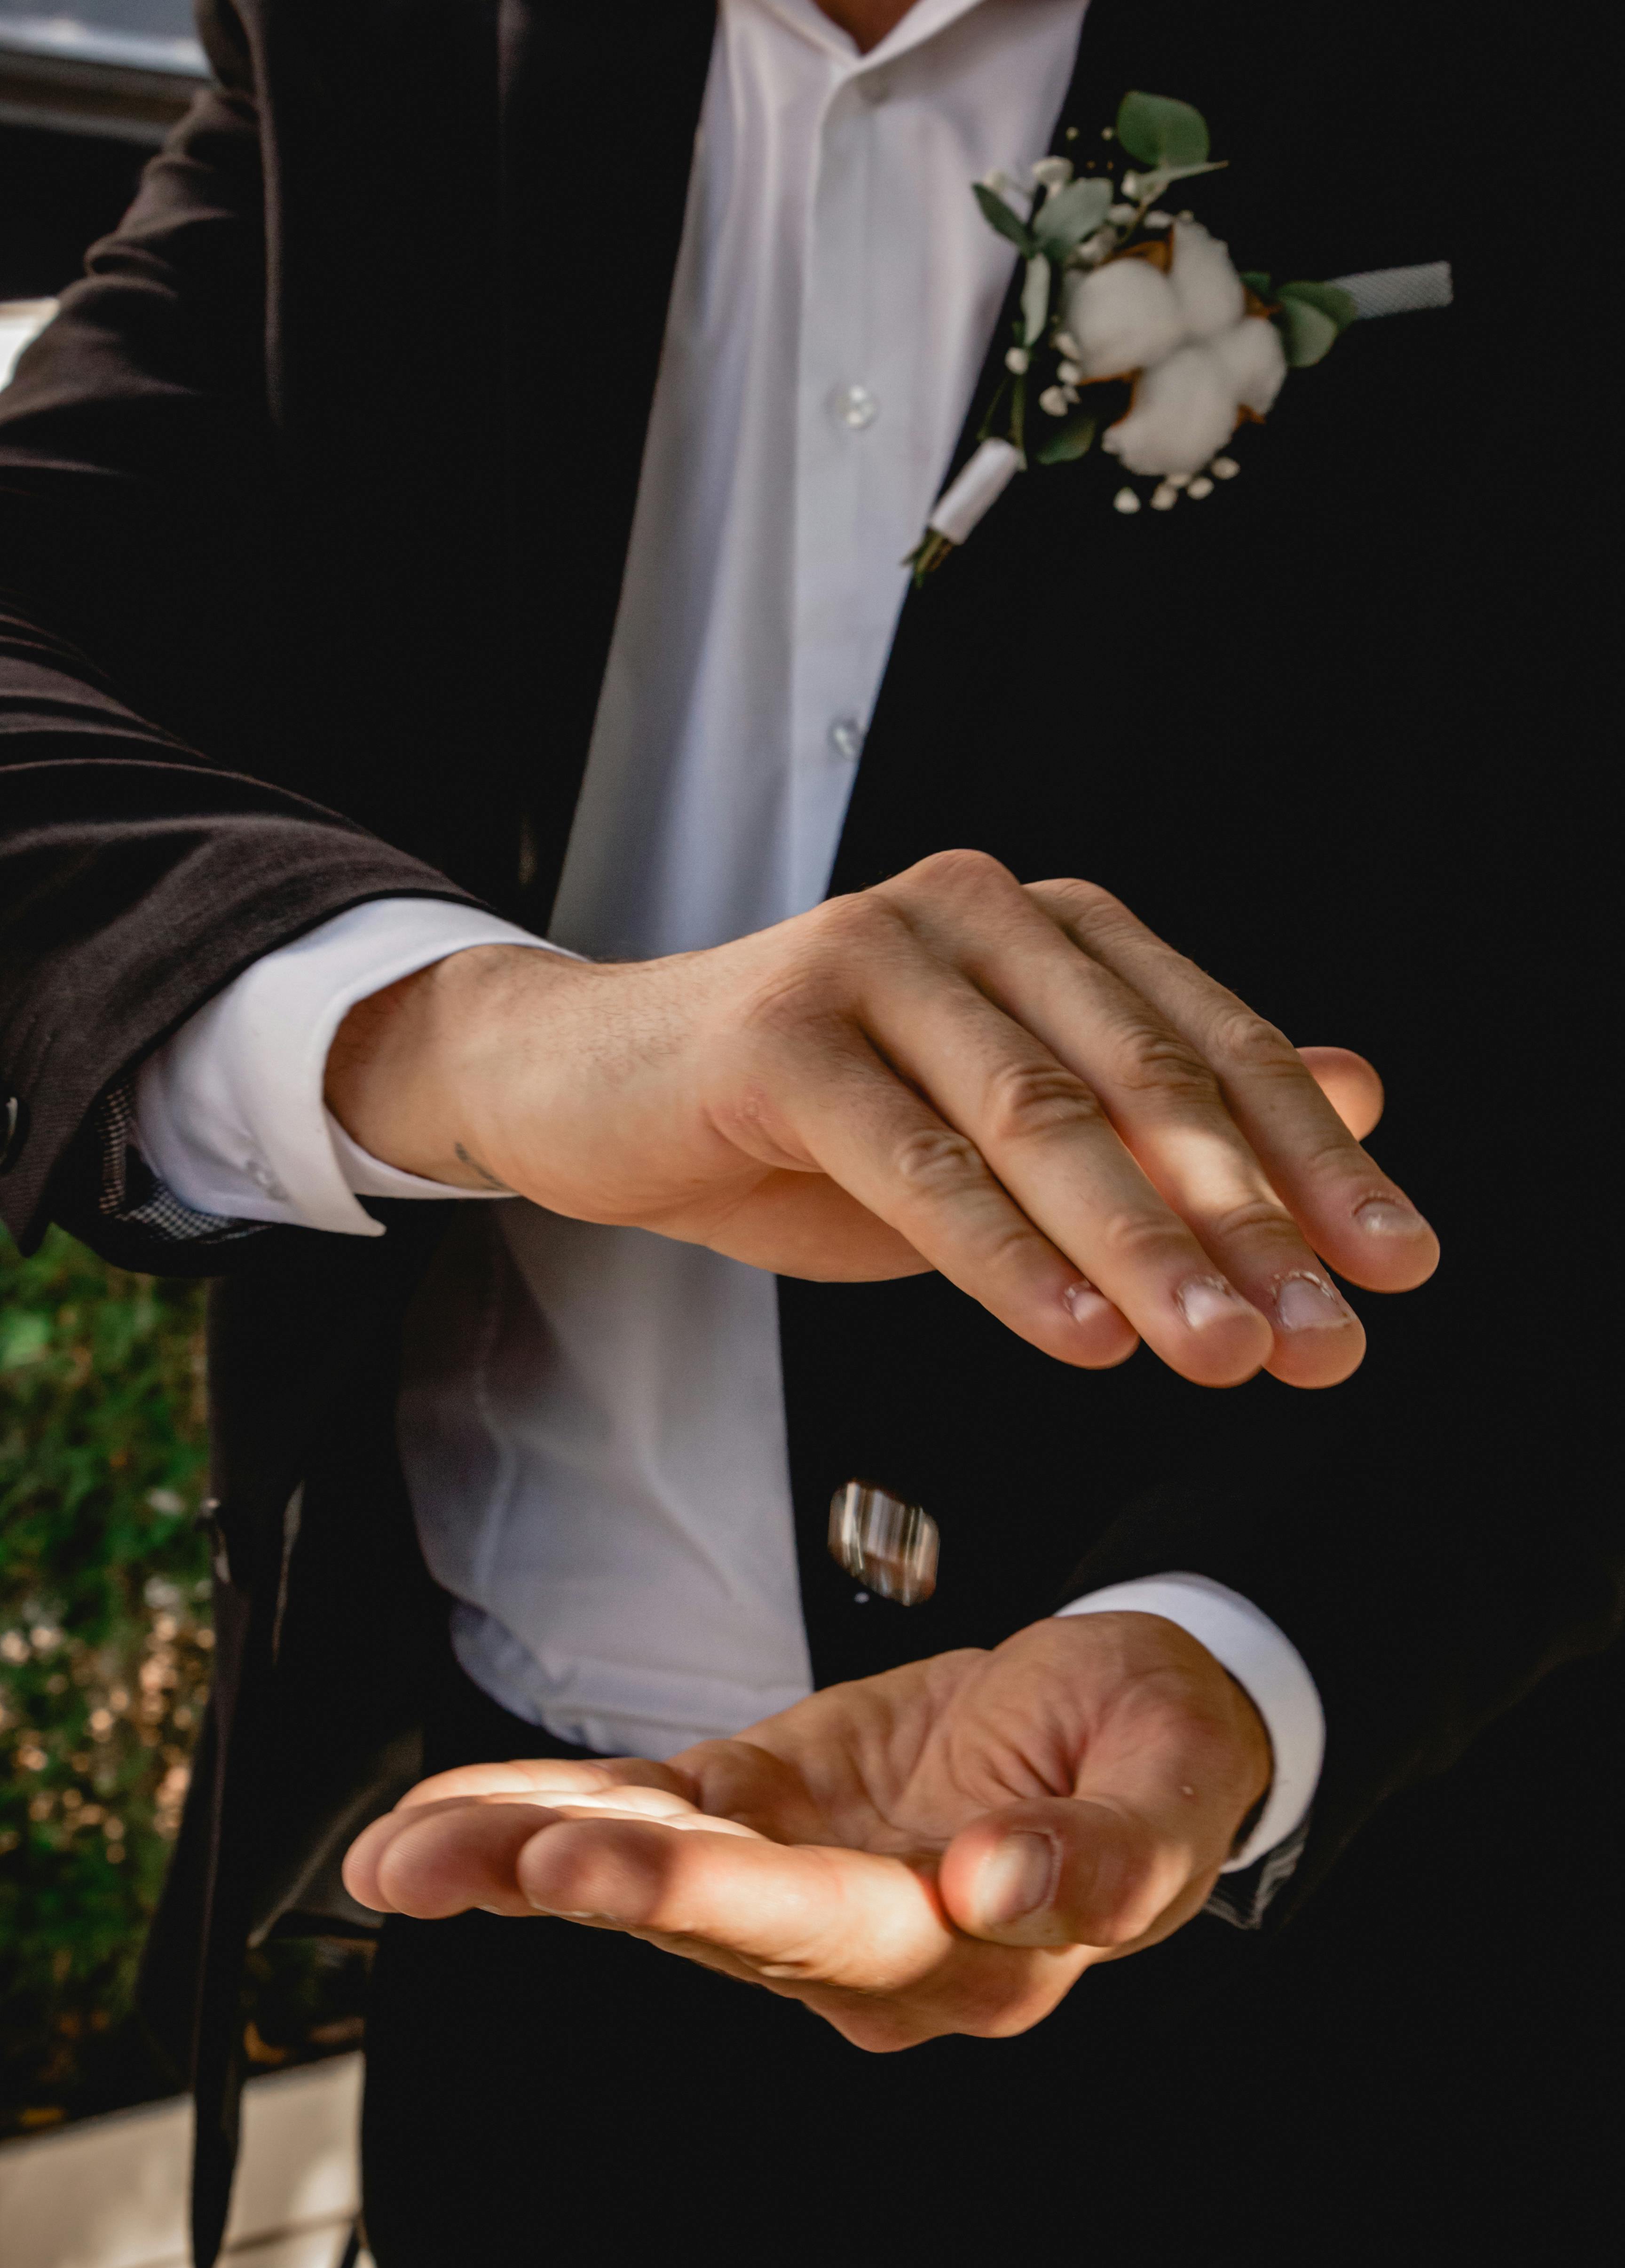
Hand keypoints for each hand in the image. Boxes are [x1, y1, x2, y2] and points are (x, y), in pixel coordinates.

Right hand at [326, 853, 1435, 1387]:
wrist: (592, 1083)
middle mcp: (973, 914)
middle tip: (1328, 1340)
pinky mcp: (779, 1032)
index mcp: (1046, 929)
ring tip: (1225, 1353)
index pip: (1211, 1045)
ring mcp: (870, 958)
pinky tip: (1081, 1335)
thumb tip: (1360, 1094)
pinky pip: (916, 1159)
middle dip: (1247, 1220)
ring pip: (1037, 1115)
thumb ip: (1162, 1108)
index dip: (1313, 1160)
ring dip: (1143, 1247)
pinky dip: (1004, 1255)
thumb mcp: (1002, 1125)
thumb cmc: (808, 1117)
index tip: (1395, 1267)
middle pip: (1143, 1078)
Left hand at [343, 1615, 1270, 2049]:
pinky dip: (545, 1810)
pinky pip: (646, 1813)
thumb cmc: (1159, 1746)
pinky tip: (445, 1814)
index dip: (711, 1897)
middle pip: (703, 1914)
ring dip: (517, 1858)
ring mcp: (801, 1877)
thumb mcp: (1169, 1785)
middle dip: (567, 1883)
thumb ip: (1104, 1854)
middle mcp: (862, 1939)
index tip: (605, 1866)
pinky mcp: (767, 1807)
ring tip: (398, 1853)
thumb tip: (1000, 1889)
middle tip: (438, 1868)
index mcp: (966, 1948)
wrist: (1123, 1714)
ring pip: (650, 1873)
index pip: (823, 1928)